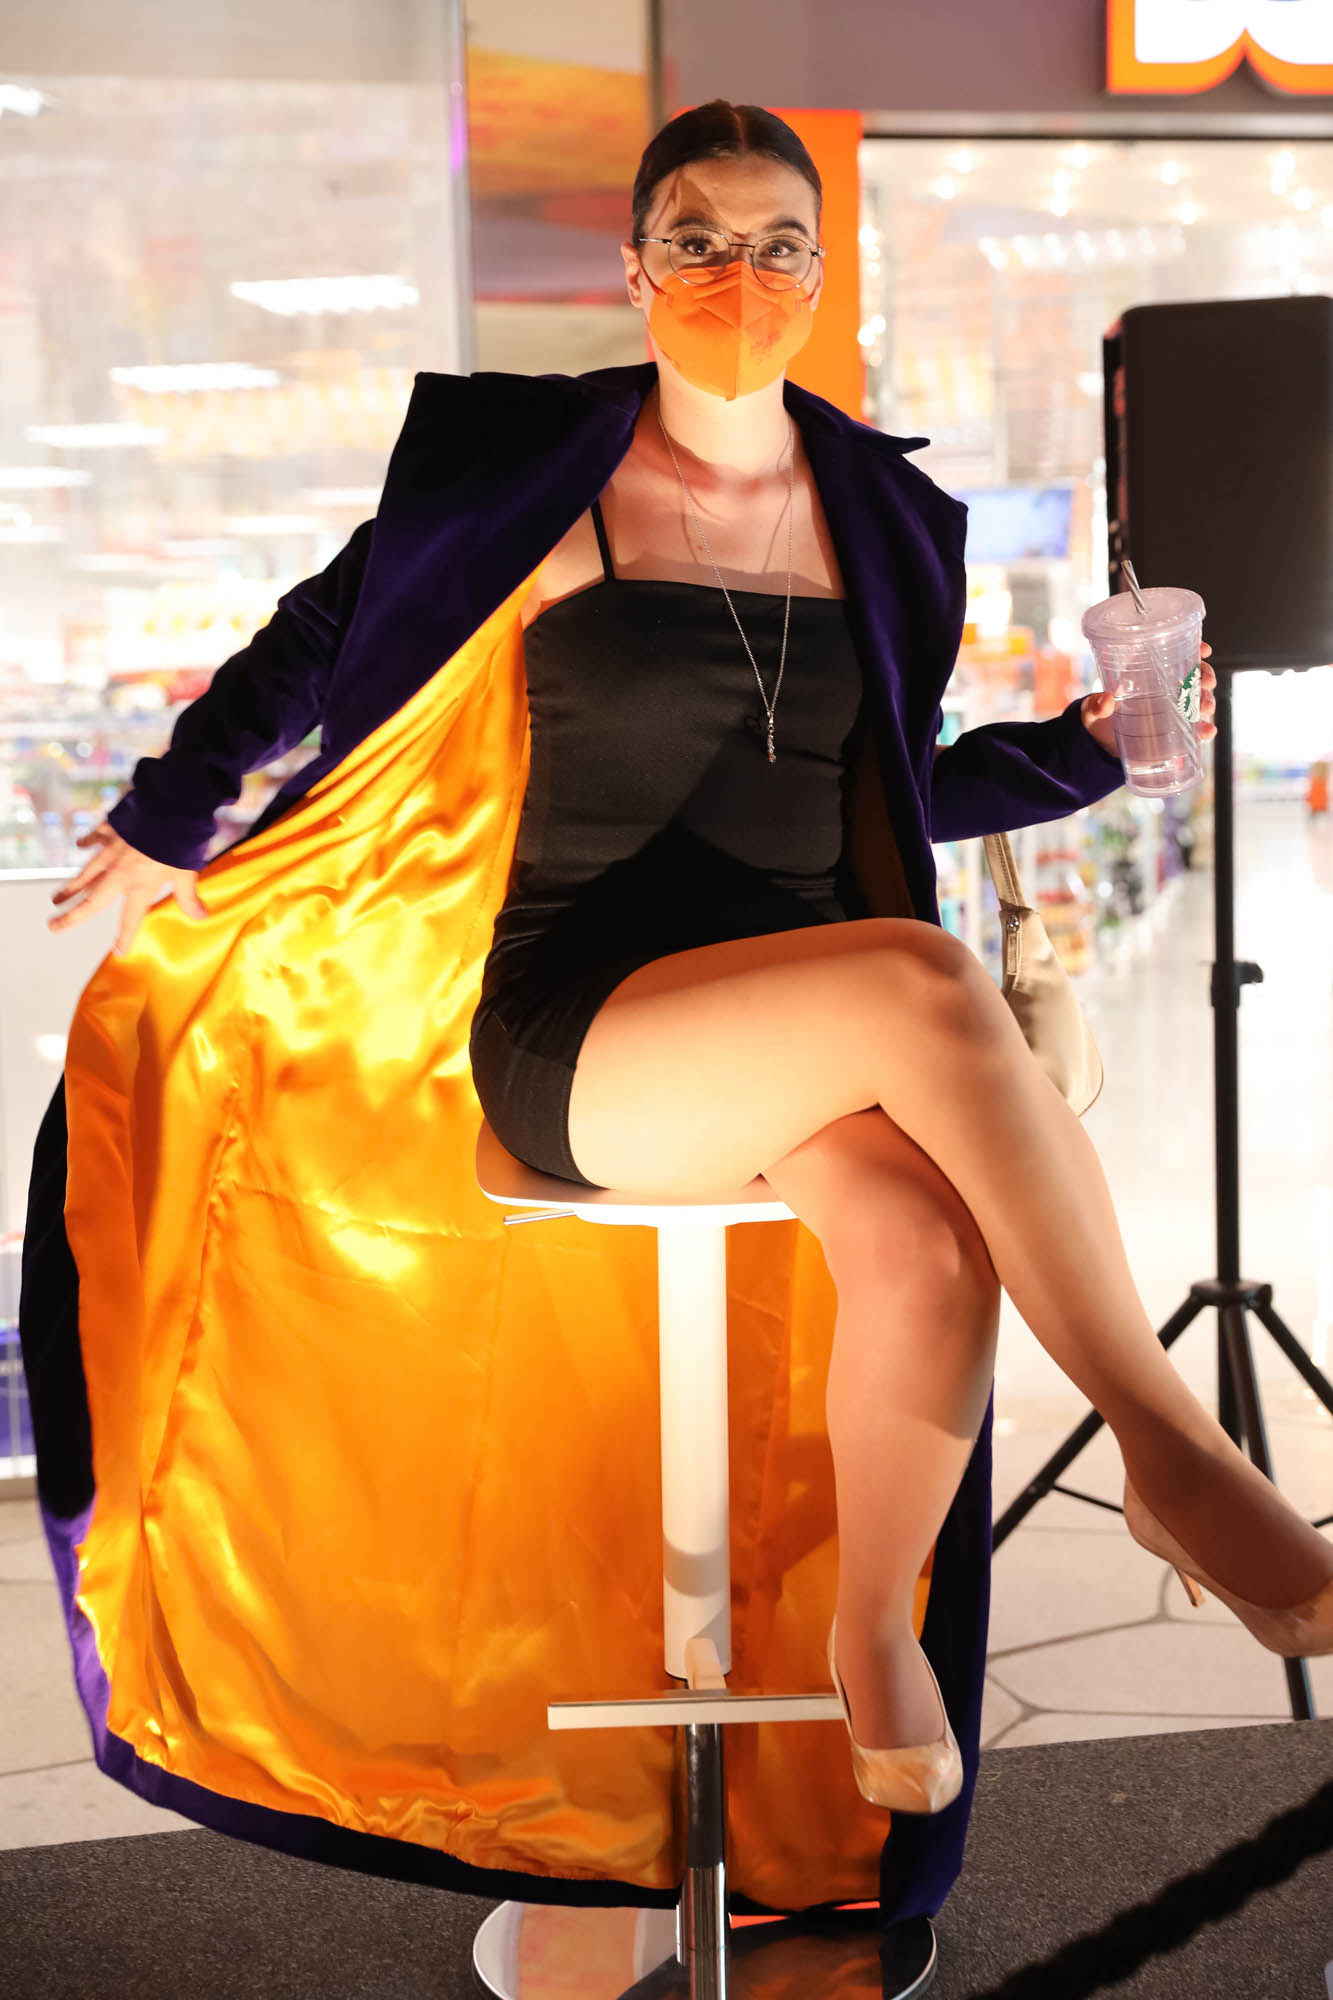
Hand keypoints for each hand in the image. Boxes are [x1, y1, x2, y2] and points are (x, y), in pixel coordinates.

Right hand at [49, 820, 207, 955]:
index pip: (130, 919)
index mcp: (139, 886)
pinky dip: (87, 841)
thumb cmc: (178, 843)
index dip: (125, 937)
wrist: (167, 807)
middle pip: (91, 900)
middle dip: (72, 915)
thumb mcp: (187, 874)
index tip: (118, 952)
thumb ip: (189, 897)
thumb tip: (201, 916)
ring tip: (57, 898)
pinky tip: (80, 844)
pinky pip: (95, 838)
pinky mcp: (110, 831)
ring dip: (72, 887)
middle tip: (54, 925)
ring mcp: (111, 852)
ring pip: (86, 874)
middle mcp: (119, 873)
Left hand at [1082, 641, 1216, 756]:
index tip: (1205, 650)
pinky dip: (1204, 729)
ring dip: (1207, 701)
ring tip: (1205, 708)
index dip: (1194, 648)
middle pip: (1193, 675)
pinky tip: (1207, 730)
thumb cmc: (1097, 718)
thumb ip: (1097, 706)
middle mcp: (1163, 687)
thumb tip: (1106, 701)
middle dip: (1205, 676)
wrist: (1100, 745)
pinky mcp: (1175, 729)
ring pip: (1198, 699)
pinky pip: (1195, 727)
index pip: (1174, 653)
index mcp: (1145, 673)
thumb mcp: (1093, 710)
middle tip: (1207, 683)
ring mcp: (1171, 708)